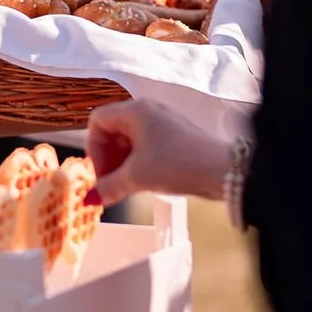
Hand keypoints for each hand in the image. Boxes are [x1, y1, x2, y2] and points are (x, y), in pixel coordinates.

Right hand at [85, 99, 235, 205]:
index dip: (93, 148)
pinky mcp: (172, 137)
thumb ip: (109, 187)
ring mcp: (161, 124)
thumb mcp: (138, 177)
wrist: (222, 171)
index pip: (98, 121)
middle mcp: (146, 111)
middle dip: (107, 159)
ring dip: (121, 164)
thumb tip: (89, 199)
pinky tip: (141, 183)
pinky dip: (136, 164)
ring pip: (128, 141)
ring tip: (125, 187)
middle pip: (112, 131)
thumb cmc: (177, 164)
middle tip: (110, 184)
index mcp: (135, 111)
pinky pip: (144, 147)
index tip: (101, 174)